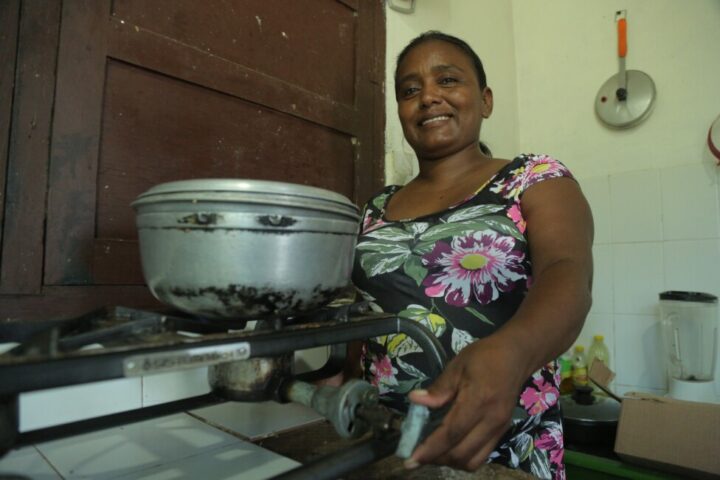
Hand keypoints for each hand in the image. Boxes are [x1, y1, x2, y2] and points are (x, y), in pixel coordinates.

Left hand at [405, 335, 527, 470]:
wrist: (516, 356)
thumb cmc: (484, 356)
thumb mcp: (457, 366)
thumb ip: (438, 388)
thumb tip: (415, 400)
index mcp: (478, 402)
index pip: (451, 434)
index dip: (429, 449)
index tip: (410, 459)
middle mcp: (491, 421)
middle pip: (461, 454)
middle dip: (436, 459)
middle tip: (417, 454)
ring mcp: (499, 429)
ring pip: (472, 461)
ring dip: (450, 461)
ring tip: (433, 452)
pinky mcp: (502, 431)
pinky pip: (482, 455)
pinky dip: (463, 457)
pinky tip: (451, 447)